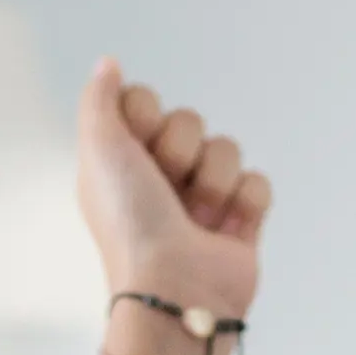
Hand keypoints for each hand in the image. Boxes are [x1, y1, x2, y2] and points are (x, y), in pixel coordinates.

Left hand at [77, 63, 271, 321]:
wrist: (175, 290)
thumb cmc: (130, 224)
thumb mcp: (99, 151)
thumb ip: (99, 101)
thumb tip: (108, 64)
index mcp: (121, 163)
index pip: (144, 101)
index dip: (144, 119)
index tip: (135, 150)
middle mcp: (159, 179)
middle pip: (188, 121)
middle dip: (181, 152)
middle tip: (166, 192)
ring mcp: (203, 201)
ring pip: (225, 148)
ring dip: (212, 182)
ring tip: (196, 221)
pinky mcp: (240, 223)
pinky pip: (256, 182)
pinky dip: (244, 204)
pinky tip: (225, 231)